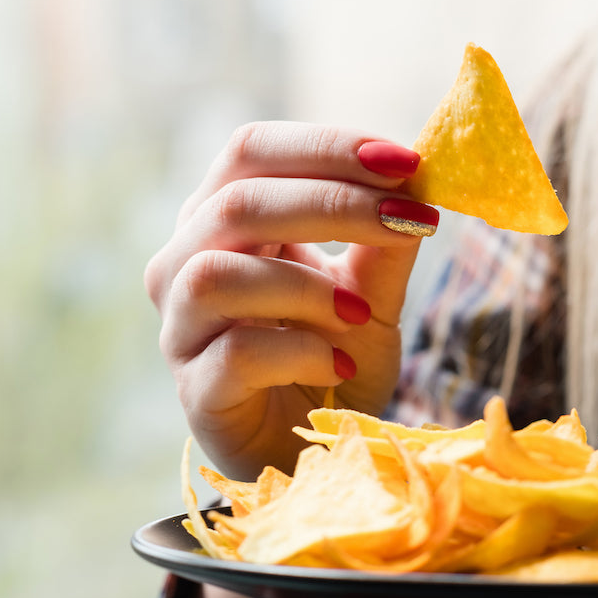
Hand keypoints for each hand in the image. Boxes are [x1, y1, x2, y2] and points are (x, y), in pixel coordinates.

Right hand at [144, 121, 437, 480]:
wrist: (318, 450)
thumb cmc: (334, 356)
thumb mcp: (371, 291)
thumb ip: (385, 240)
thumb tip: (416, 176)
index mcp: (223, 220)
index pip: (251, 152)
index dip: (325, 146)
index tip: (403, 158)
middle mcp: (185, 264)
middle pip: (237, 203)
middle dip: (332, 203)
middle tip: (408, 216)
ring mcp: (181, 329)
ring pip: (217, 276)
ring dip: (306, 286)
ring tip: (361, 312)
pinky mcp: (195, 391)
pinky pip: (235, 353)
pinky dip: (300, 353)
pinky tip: (339, 365)